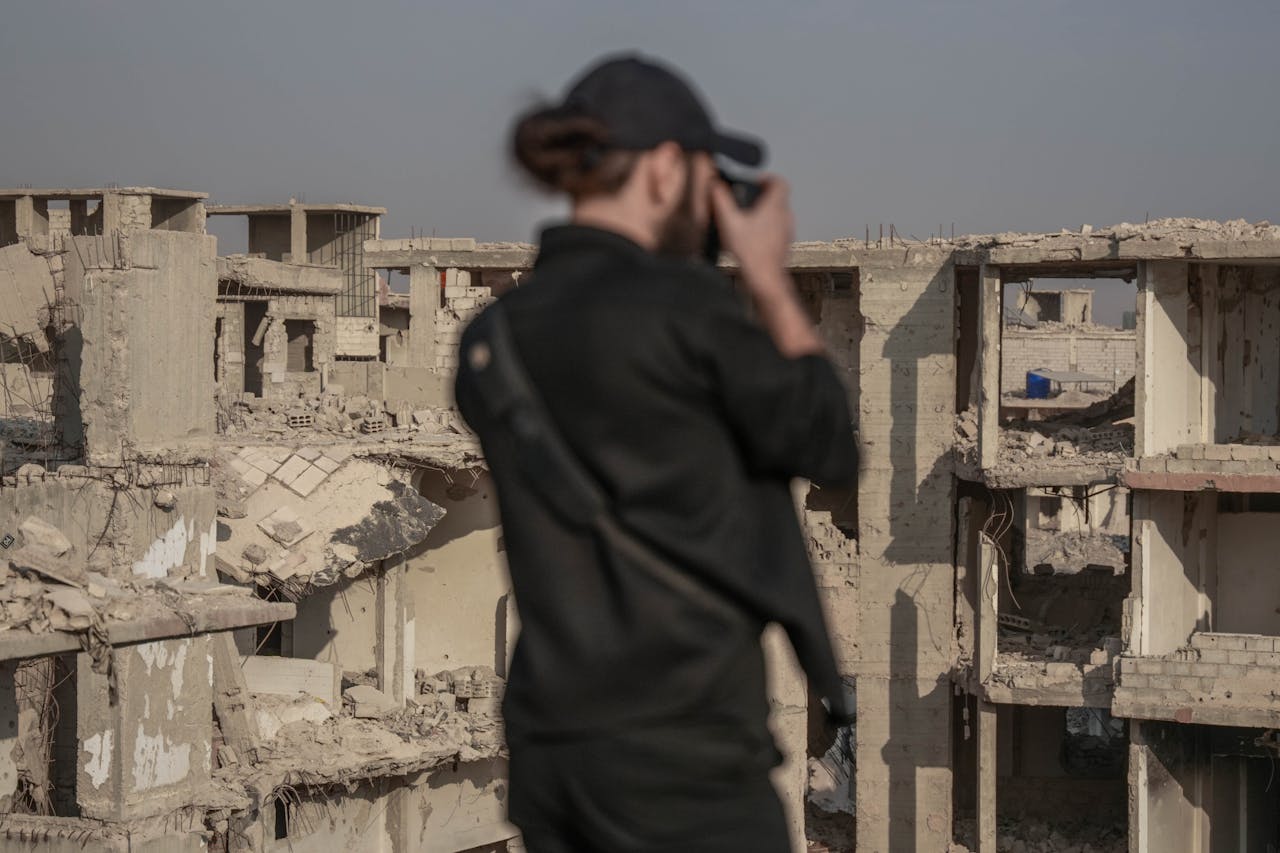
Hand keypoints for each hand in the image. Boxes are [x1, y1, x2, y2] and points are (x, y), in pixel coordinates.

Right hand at [710, 175, 794, 297]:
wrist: (765, 279)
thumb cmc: (750, 253)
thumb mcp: (728, 222)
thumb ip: (720, 200)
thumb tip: (714, 183)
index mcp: (775, 206)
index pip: (779, 182)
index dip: (766, 178)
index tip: (753, 183)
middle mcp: (785, 216)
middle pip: (777, 197)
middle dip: (761, 196)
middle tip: (744, 201)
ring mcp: (787, 231)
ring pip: (777, 214)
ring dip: (763, 213)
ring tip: (745, 220)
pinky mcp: (784, 245)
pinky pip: (777, 229)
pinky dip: (766, 228)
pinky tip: (750, 238)